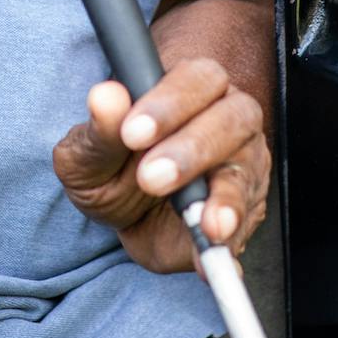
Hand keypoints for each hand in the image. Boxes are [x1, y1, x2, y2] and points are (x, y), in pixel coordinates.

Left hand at [51, 57, 270, 272]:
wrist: (131, 214)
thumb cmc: (114, 166)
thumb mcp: (90, 152)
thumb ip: (99, 129)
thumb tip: (105, 97)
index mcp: (192, 86)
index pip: (195, 79)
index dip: (168, 104)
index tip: (132, 133)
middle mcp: (229, 117)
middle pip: (231, 120)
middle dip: (192, 150)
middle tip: (152, 178)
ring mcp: (244, 164)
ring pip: (245, 172)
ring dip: (224, 199)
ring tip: (205, 224)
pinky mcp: (246, 211)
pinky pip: (245, 226)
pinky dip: (229, 245)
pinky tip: (210, 258)